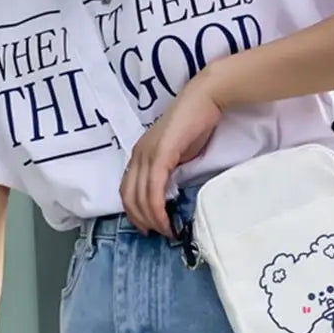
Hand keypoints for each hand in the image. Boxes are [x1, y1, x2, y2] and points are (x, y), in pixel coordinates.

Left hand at [120, 74, 223, 236]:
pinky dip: (158, 209)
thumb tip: (172, 192)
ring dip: (151, 219)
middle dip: (141, 220)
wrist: (205, 98)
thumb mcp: (178, 152)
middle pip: (129, 197)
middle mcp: (138, 154)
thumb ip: (170, 169)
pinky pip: (154, 190)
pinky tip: (166, 220)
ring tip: (165, 231)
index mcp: (140, 153)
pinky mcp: (161, 155)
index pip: (127, 189)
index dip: (134, 211)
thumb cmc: (196, 122)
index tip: (148, 226)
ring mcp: (147, 154)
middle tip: (157, 234)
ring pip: (140, 197)